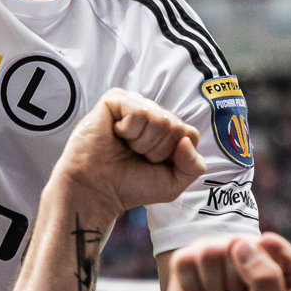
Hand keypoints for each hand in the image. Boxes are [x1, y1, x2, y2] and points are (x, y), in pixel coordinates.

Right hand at [48, 89, 207, 222]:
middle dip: (158, 150)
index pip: (190, 133)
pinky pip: (140, 112)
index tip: (152, 163)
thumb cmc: (130, 185)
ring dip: (143, 142)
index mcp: (165, 129)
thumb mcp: (173, 183)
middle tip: (135, 156)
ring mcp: (133, 104)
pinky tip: (116, 135)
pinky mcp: (115, 100)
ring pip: (160, 119)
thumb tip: (187, 141)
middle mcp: (151, 113)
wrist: (97, 191)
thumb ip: (193, 166)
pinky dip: (129, 131)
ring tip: (125, 147)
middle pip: (176, 126)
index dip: (173, 155)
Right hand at [162, 234, 290, 290]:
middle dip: (234, 282)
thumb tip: (241, 244)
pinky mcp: (189, 259)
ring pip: (209, 252)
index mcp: (276, 263)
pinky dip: (191, 286)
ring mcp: (217, 252)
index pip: (276, 246)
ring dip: (212, 285)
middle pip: (237, 245)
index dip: (266, 270)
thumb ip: (267, 278)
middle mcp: (246, 251)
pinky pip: (185, 261)